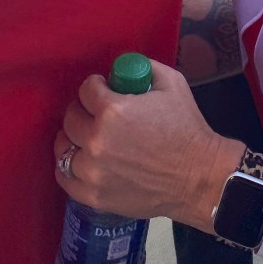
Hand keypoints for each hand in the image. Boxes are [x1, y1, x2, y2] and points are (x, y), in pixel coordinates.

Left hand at [53, 59, 242, 228]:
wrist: (198, 176)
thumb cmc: (187, 128)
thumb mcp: (172, 83)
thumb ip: (145, 68)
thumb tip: (124, 68)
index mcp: (113, 110)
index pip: (86, 89)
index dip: (96, 85)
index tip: (103, 88)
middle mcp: (96, 140)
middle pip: (70, 118)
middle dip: (82, 110)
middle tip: (95, 112)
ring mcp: (93, 171)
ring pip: (64, 148)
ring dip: (74, 138)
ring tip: (86, 137)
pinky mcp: (94, 196)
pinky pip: (65, 178)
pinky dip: (69, 166)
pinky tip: (81, 160)